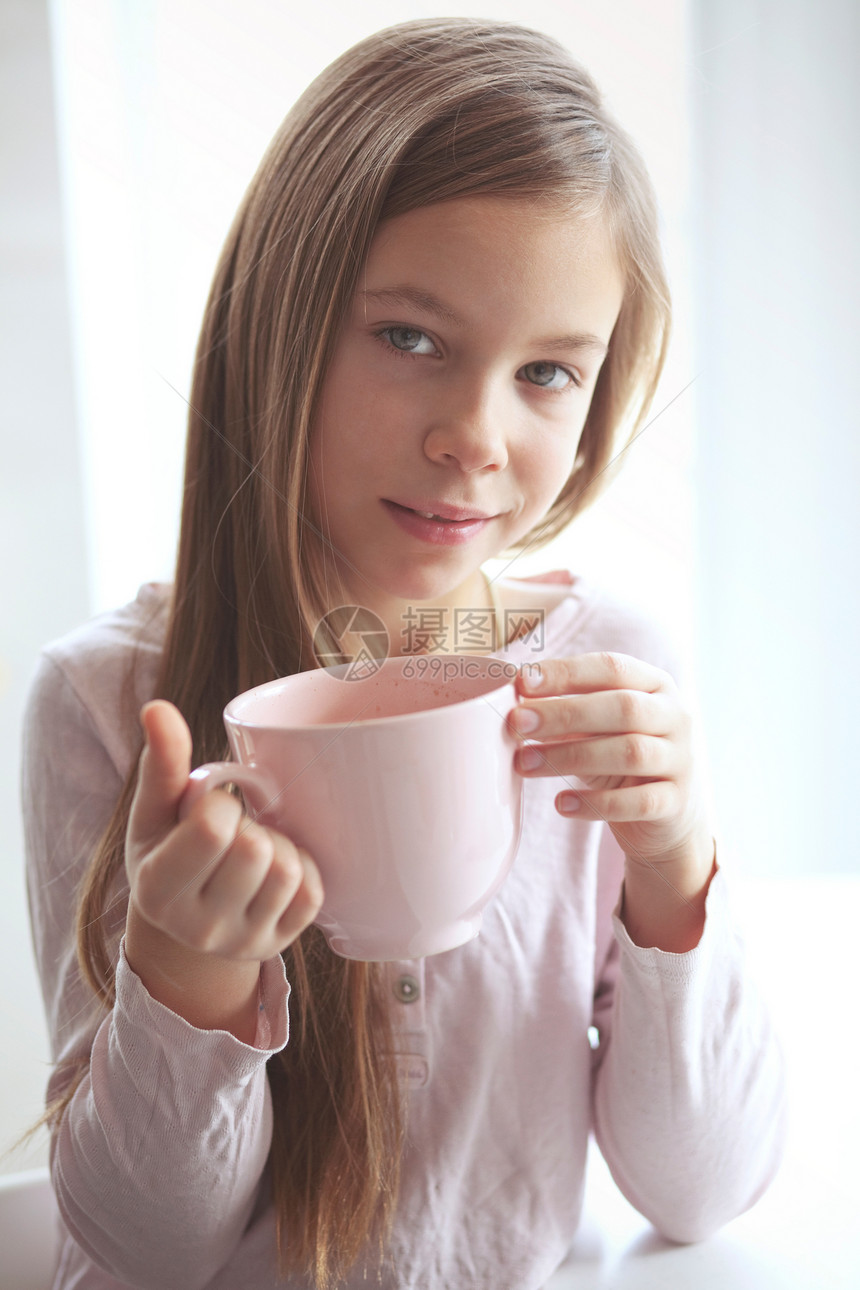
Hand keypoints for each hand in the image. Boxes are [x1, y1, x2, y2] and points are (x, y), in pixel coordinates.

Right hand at [126, 700, 323, 961]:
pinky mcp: (279, 943)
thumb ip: (162, 761)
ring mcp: (241, 942)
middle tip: (234, 831)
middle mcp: (198, 928)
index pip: (212, 830)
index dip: (220, 804)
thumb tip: (157, 708)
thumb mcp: (156, 810)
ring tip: (254, 849)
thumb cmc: (169, 847)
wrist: (186, 918)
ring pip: (288, 872)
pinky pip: (313, 893)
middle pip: (256, 851)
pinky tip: (275, 870)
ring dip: (278, 846)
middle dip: (249, 826)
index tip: (210, 810)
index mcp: (156, 888)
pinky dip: (302, 870)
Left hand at [510, 652, 712, 872]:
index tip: (522, 682)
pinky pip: (638, 802)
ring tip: (525, 763)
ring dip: (570, 756)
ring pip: (630, 752)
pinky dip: (596, 803)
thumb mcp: (598, 727)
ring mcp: (681, 759)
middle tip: (517, 723)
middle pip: (623, 708)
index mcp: (655, 684)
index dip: (567, 673)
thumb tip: (514, 700)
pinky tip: (561, 803)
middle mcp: (675, 716)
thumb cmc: (620, 757)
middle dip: (565, 713)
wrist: (665, 815)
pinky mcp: (676, 802)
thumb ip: (567, 710)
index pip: (613, 668)